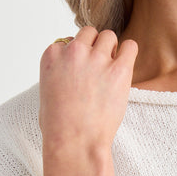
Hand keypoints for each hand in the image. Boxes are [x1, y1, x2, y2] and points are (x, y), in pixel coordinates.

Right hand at [39, 26, 137, 149]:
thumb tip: (69, 74)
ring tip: (112, 71)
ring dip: (112, 50)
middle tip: (99, 69)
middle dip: (95, 47)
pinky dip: (129, 53)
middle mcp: (73, 52)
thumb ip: (57, 75)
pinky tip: (126, 67)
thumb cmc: (59, 127)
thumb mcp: (46, 94)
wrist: (74, 141)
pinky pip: (130, 46)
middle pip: (89, 33)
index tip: (81, 72)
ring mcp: (96, 59)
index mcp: (52, 56)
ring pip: (109, 37)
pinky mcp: (118, 70)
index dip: (78, 56)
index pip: (68, 41)